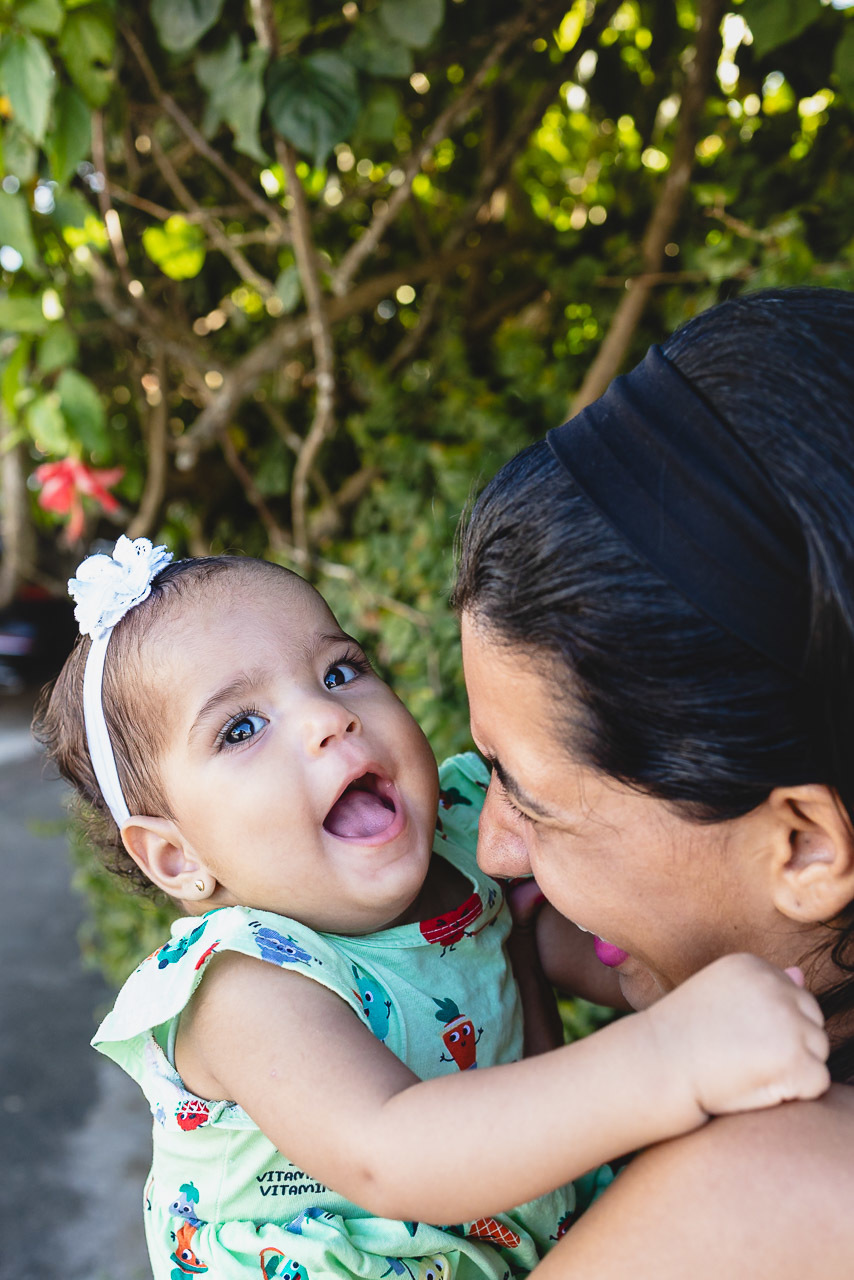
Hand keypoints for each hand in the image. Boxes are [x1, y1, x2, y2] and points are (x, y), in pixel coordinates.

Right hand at [644, 953, 829, 1122]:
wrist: (656, 1066)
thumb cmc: (684, 1036)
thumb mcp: (719, 995)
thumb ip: (761, 985)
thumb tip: (801, 973)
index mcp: (754, 965)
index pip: (793, 998)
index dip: (769, 1027)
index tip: (734, 1036)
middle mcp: (774, 985)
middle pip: (811, 1022)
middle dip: (788, 1044)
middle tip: (741, 1056)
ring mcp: (787, 1021)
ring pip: (817, 1051)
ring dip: (793, 1068)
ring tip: (748, 1069)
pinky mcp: (794, 1058)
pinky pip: (818, 1082)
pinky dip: (796, 1093)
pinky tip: (757, 1086)